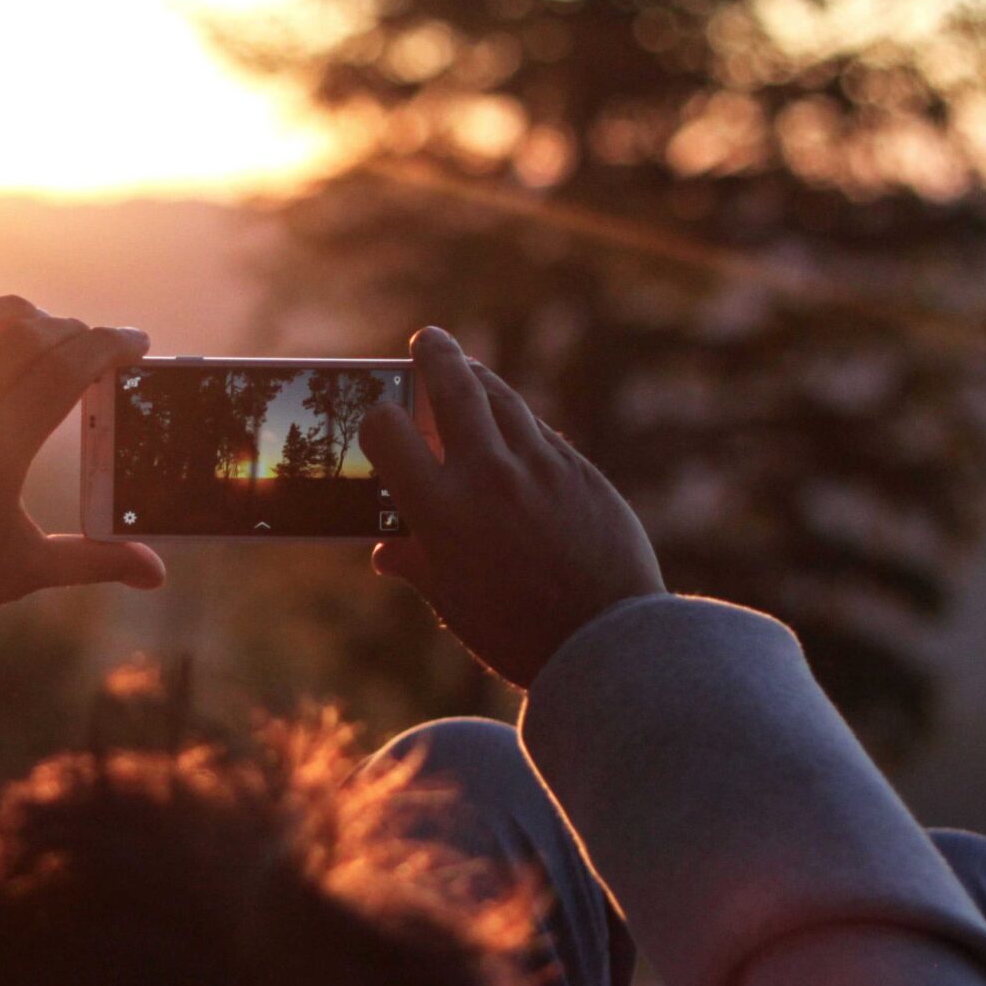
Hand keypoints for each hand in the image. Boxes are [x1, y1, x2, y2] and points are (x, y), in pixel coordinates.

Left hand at [0, 295, 165, 617]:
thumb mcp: (29, 571)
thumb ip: (97, 561)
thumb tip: (157, 572)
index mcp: (0, 449)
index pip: (66, 370)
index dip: (109, 345)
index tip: (137, 340)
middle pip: (27, 338)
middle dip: (74, 330)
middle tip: (97, 342)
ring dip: (11, 311)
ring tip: (39, 321)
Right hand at [357, 327, 663, 688]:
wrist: (608, 645)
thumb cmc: (517, 634)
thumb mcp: (453, 603)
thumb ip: (416, 563)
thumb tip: (387, 550)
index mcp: (440, 509)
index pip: (387, 430)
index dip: (377, 420)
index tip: (380, 420)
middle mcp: (486, 474)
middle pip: (452, 386)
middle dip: (435, 354)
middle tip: (427, 340)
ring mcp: (539, 466)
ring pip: (502, 398)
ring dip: (479, 377)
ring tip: (467, 369)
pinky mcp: (581, 472)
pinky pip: (540, 431)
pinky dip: (518, 421)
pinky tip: (512, 425)